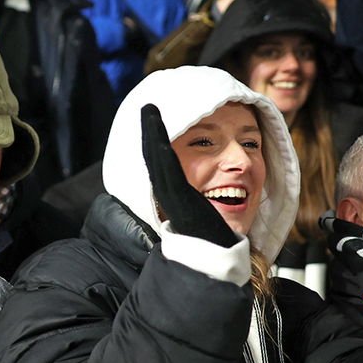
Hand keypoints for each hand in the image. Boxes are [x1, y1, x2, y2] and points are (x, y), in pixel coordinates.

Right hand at [141, 104, 239, 246]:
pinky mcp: (176, 194)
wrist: (215, 255)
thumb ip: (202, 194)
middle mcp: (167, 190)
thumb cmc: (215, 232)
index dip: (155, 139)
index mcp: (173, 191)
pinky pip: (166, 165)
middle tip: (147, 107)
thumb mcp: (207, 205)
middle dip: (150, 129)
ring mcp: (170, 192)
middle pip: (154, 154)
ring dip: (151, 131)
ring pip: (156, 156)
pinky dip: (160, 145)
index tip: (154, 119)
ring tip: (149, 110)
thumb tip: (213, 186)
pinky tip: (160, 132)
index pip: (161, 161)